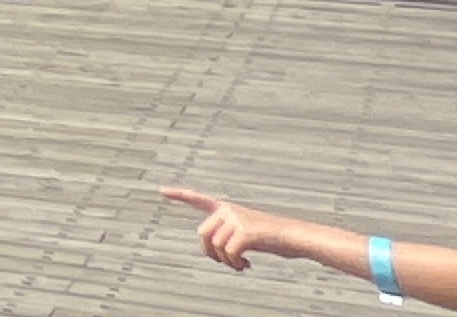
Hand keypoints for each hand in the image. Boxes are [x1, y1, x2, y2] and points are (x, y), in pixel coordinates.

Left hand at [164, 190, 300, 272]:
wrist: (294, 237)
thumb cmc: (272, 237)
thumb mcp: (246, 232)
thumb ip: (228, 233)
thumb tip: (212, 249)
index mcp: (227, 208)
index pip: (199, 199)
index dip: (179, 195)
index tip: (162, 190)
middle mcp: (228, 210)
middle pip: (202, 235)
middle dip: (212, 254)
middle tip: (228, 263)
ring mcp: (236, 219)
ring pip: (215, 246)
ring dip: (226, 262)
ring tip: (239, 265)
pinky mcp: (245, 231)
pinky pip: (228, 253)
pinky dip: (235, 264)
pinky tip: (245, 266)